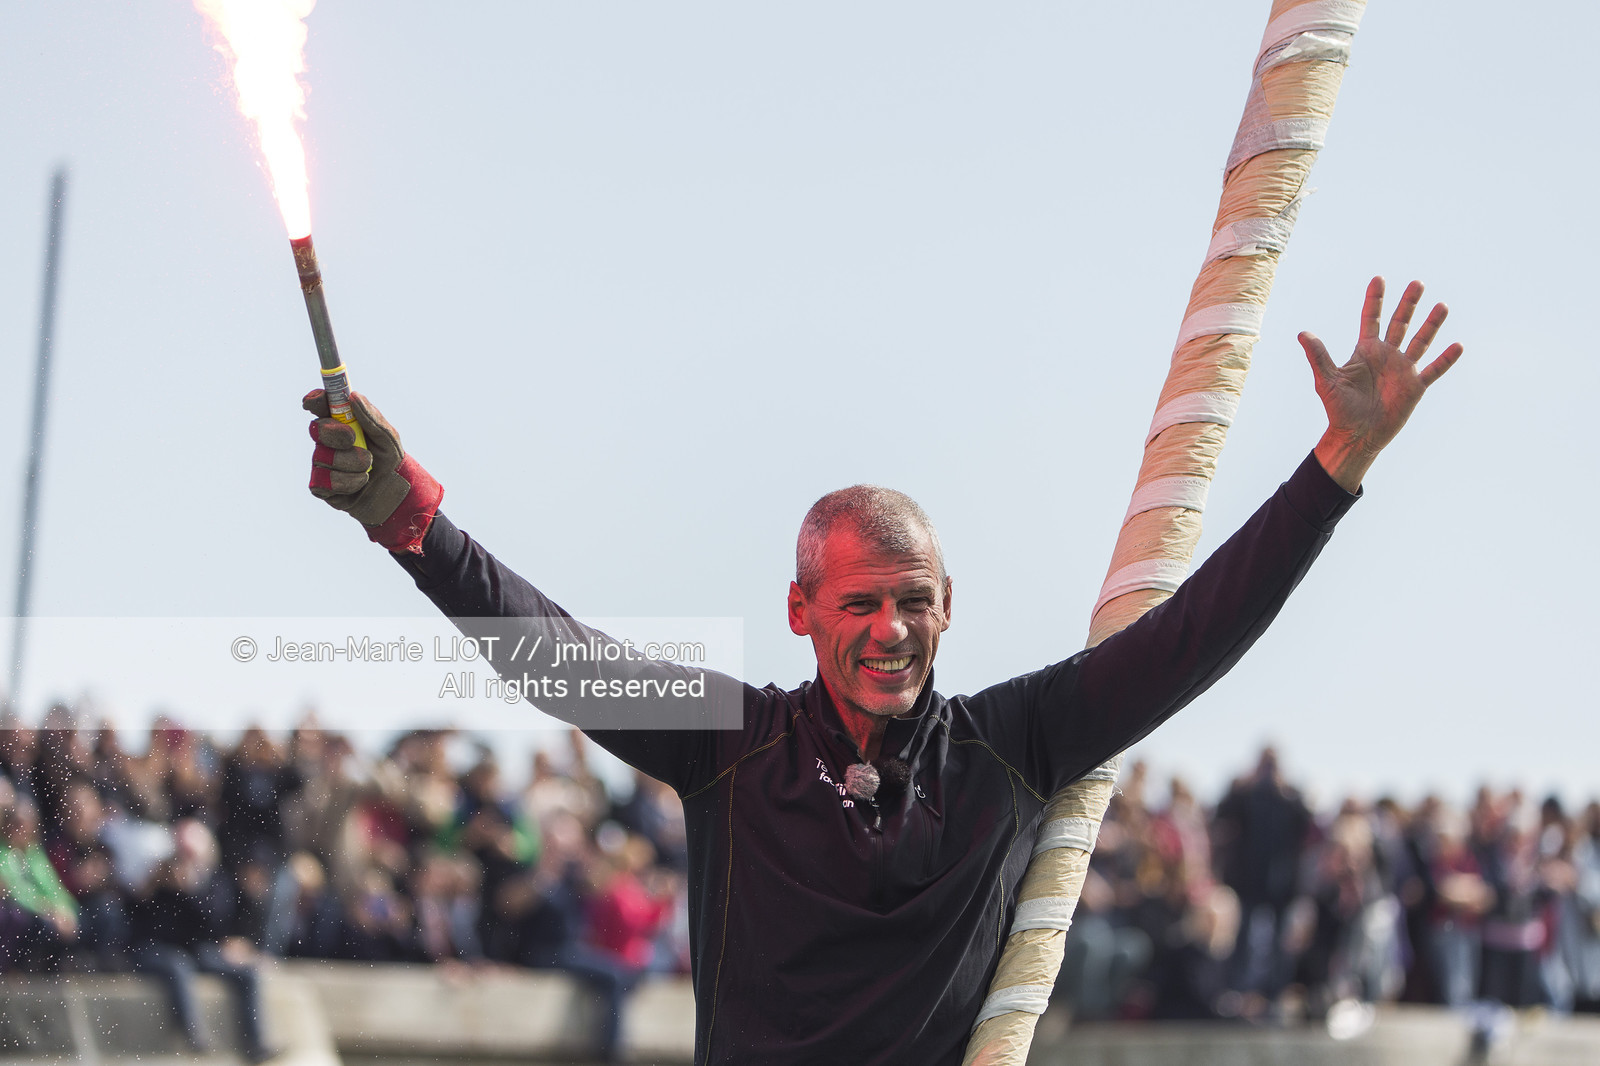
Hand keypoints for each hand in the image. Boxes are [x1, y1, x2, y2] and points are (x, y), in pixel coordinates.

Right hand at [303, 390, 443, 552]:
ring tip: (368, 469)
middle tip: (352, 438)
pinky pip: (325, 479)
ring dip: (352, 462)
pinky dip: (348, 481)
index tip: (316, 401)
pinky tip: (359, 483)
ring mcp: (321, 462)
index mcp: (341, 423)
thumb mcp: (388, 437)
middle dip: (336, 432)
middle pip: (317, 428)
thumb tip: (353, 396)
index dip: (315, 400)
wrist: (394, 494)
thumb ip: (371, 417)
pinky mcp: (320, 485)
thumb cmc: (389, 461)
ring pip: (324, 456)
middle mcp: (327, 441)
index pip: (320, 406)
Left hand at [1301, 277, 1463, 491]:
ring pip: (1421, 341)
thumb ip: (1318, 356)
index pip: (1370, 318)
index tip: (1379, 278)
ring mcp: (1403, 369)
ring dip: (1431, 324)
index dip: (1374, 299)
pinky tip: (1458, 345)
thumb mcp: (1327, 380)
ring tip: (1442, 305)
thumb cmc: (1338, 409)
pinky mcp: (1415, 386)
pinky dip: (1446, 359)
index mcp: (1365, 351)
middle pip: (1399, 323)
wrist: (1356, 435)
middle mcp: (1386, 355)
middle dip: (1408, 304)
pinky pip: (1434, 369)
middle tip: (1417, 283)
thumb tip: (1303, 334)